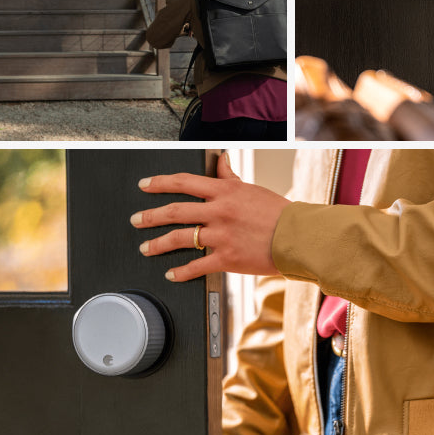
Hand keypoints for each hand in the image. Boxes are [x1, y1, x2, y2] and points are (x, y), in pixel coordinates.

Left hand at [131, 152, 288, 281]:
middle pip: (174, 211)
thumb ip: (230, 176)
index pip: (183, 182)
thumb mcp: (251, 189)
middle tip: (136, 220)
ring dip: (158, 244)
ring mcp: (221, 235)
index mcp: (224, 191)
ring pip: (180, 238)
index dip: (159, 183)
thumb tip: (221, 159)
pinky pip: (197, 266)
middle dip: (150, 216)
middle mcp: (219, 211)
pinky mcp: (227, 258)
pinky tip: (171, 274)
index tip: (144, 185)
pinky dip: (181, 272)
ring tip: (146, 248)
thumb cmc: (278, 213)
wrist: (297, 237)